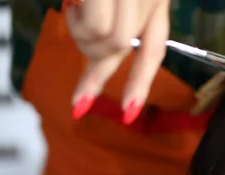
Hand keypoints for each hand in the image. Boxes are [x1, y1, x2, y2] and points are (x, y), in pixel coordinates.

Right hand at [65, 0, 169, 120]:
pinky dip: (76, 24)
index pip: (153, 51)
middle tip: (78, 104)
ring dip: (82, 38)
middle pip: (125, 50)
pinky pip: (95, 28)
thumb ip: (114, 16)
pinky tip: (71, 5)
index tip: (129, 113)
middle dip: (96, 81)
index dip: (140, 84)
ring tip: (71, 13)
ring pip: (111, 44)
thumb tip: (96, 42)